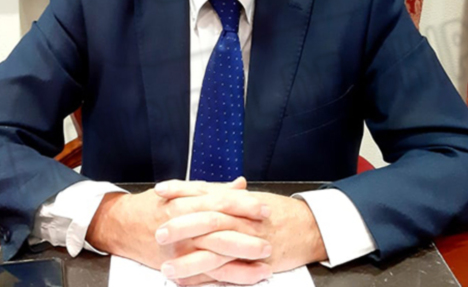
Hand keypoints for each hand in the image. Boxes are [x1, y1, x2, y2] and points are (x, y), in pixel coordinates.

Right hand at [86, 178, 273, 282]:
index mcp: (185, 203)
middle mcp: (182, 227)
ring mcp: (179, 251)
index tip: (265, 209)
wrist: (123, 225)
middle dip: (247, 237)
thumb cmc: (155, 206)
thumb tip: (241, 185)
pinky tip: (247, 279)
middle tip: (269, 239)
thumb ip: (214, 189)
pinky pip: (206, 277)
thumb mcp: (183, 191)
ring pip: (215, 258)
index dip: (245, 206)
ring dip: (242, 263)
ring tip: (265, 264)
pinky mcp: (177, 268)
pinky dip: (228, 279)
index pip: (221, 203)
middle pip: (220, 231)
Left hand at [156, 181, 327, 283]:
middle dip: (182, 227)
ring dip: (189, 262)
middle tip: (159, 232)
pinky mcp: (255, 265)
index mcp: (238, 201)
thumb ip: (222, 193)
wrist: (308, 227)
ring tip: (167, 268)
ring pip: (216, 253)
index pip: (205, 192)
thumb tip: (196, 189)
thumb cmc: (277, 212)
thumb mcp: (248, 198)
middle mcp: (242, 220)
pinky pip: (229, 276)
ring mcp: (249, 243)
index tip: (160, 191)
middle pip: (208, 221)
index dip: (181, 190)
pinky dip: (210, 282)